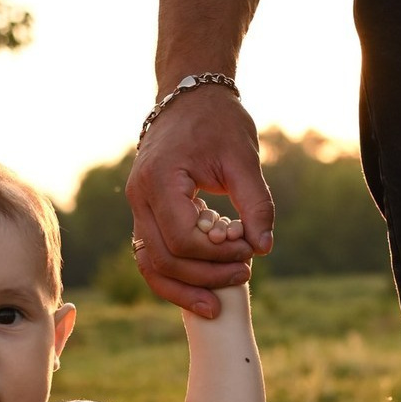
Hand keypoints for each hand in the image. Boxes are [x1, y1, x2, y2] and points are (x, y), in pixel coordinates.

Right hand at [125, 86, 273, 316]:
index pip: (181, 237)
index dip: (216, 254)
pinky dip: (175, 277)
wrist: (189, 96)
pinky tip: (201, 289)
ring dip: (182, 289)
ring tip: (216, 305)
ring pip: (149, 265)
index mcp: (159, 180)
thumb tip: (264, 246)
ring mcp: (137, 208)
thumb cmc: (218, 121)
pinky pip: (152, 256)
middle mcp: (139, 197)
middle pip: (162, 259)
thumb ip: (255, 203)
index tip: (249, 252)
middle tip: (243, 276)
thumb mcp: (243, 158)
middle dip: (203, 277)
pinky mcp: (145, 214)